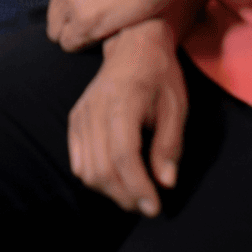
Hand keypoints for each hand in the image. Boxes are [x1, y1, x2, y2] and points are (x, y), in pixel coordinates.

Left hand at [47, 0, 173, 50]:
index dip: (75, 9)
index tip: (93, 14)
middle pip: (54, 15)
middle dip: (70, 25)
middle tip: (94, 30)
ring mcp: (71, 1)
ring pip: (58, 32)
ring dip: (76, 36)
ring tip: (101, 36)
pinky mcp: (83, 21)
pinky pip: (69, 44)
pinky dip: (82, 46)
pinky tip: (102, 40)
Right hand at [67, 21, 187, 216]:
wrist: (132, 43)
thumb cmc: (159, 74)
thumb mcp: (176, 105)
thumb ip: (170, 144)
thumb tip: (165, 183)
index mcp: (122, 102)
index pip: (123, 155)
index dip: (138, 187)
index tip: (155, 208)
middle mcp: (95, 109)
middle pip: (101, 168)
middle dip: (125, 196)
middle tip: (147, 205)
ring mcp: (81, 114)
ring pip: (86, 169)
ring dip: (110, 191)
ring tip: (134, 194)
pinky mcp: (75, 119)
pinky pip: (78, 160)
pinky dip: (94, 178)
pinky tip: (116, 179)